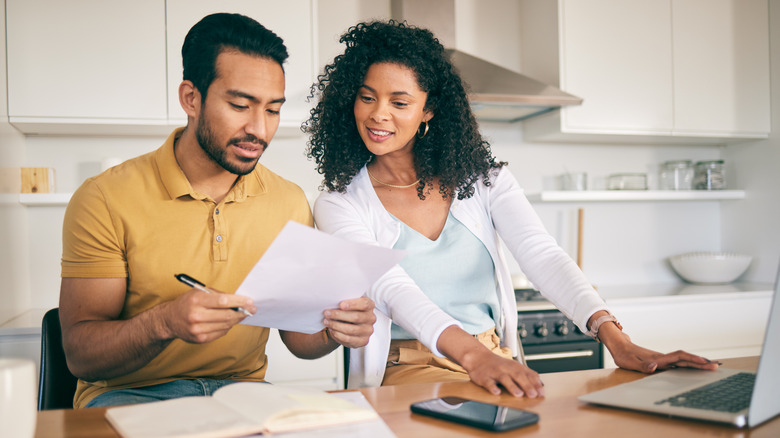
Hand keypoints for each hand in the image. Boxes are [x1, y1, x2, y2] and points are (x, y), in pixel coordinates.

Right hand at [157, 288, 255, 343]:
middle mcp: (196, 315)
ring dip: (236, 320)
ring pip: (226, 325)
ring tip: (241, 314)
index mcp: (197, 300)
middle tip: (252, 309)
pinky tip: (228, 321)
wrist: (170, 320)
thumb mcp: (199, 292)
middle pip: (226, 315)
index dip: (239, 301)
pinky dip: (227, 327)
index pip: (223, 301)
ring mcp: (198, 329)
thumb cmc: (187, 303)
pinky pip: (221, 333)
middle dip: (242, 312)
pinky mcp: (200, 339)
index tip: (250, 301)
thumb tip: (240, 300)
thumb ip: (218, 295)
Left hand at [323, 297, 375, 347]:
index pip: (365, 304)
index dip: (353, 304)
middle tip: (327, 313)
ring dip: (336, 325)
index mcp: (370, 305)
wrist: (348, 323)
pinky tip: (331, 330)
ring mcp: (368, 330)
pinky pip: (348, 339)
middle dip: (339, 315)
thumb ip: (345, 301)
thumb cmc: (348, 310)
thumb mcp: (348, 302)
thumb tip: (333, 302)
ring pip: (351, 329)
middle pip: (356, 317)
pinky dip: (338, 334)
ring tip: (326, 322)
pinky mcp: (363, 341)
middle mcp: (371, 318)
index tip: (340, 305)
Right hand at [464, 351, 544, 397]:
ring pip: (504, 378)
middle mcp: (506, 368)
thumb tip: (541, 385)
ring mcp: (495, 372)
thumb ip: (526, 375)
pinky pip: (488, 383)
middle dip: (526, 385)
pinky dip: (492, 388)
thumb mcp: (514, 367)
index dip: (535, 383)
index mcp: (515, 366)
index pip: (528, 374)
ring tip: (518, 394)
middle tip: (533, 395)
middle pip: (518, 376)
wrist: (478, 357)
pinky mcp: (484, 377)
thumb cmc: (498, 365)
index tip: (541, 393)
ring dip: (512, 386)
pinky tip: (497, 393)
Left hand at [599, 325, 718, 372]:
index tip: (704, 362)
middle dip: (700, 362)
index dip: (692, 359)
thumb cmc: (623, 355)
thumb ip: (642, 365)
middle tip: (716, 366)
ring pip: (683, 360)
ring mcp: (663, 359)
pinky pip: (678, 362)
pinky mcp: (661, 361)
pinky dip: (688, 364)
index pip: (679, 358)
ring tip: (710, 366)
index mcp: (658, 358)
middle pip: (685, 359)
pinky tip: (693, 368)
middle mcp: (663, 358)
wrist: (619, 346)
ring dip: (696, 363)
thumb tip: (655, 367)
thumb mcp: (630, 362)